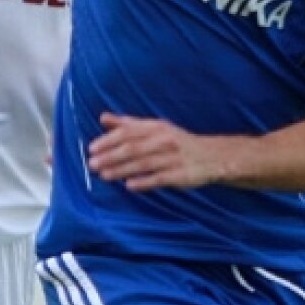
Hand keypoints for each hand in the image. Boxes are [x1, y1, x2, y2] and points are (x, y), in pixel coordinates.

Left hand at [87, 112, 222, 191]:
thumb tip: (103, 118)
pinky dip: (144, 182)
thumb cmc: (176, 142)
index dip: (108, 140)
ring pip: (143, 164)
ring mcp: (173, 157)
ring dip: (122, 170)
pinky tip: (129, 185)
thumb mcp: (154, 129)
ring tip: (104, 175)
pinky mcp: (180, 174)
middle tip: (93, 164)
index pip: (128, 132)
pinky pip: (159, 178)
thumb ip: (128, 125)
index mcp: (156, 127)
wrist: (211, 156)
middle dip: (111, 156)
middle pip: (133, 148)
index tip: (92, 148)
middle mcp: (164, 140)